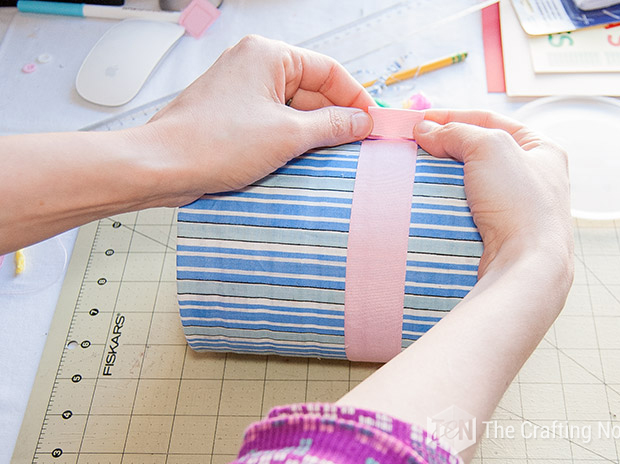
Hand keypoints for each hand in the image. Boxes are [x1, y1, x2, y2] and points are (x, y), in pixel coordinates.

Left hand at [141, 35, 374, 204]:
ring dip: (312, 134)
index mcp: (268, 55)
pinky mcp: (233, 115)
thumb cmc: (212, 143)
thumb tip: (361, 121)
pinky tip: (301, 161)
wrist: (161, 166)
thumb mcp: (287, 135)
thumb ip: (332, 125)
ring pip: (294, 109)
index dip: (355, 97)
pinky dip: (290, 140)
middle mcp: (254, 66)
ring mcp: (242, 91)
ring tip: (329, 158)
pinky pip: (274, 122)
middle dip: (334, 119)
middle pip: (312, 89)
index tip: (372, 123)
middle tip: (356, 146)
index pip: (328, 70)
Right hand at [413, 110, 572, 277]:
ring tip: (418, 172)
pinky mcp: (502, 232)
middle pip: (479, 150)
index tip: (420, 120)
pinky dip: (448, 202)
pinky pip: (468, 209)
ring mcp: (518, 206)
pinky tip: (431, 200)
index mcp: (542, 148)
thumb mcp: (488, 148)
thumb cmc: (518, 202)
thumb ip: (455, 132)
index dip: (452, 116)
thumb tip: (424, 130)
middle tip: (416, 146)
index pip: (489, 120)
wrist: (526, 264)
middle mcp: (534, 176)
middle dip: (446, 147)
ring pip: (472, 181)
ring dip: (444, 176)